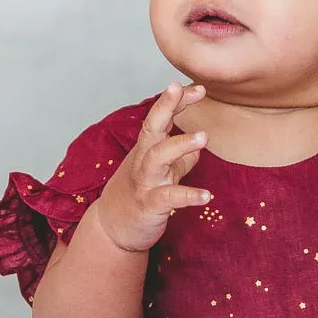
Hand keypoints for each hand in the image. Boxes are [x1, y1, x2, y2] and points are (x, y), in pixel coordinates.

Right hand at [92, 83, 211, 252]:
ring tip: (203, 137)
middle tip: (186, 91)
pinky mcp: (149, 206)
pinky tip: (206, 196)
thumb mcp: (161, 173)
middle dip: (166, 107)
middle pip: (151, 128)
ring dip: (179, 145)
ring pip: (157, 158)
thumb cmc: (139, 195)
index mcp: (147, 149)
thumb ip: (179, 158)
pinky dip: (187, 195)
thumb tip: (198, 147)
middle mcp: (143, 160)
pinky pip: (168, 198)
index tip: (198, 88)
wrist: (112, 229)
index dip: (176, 101)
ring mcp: (145, 182)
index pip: (160, 118)